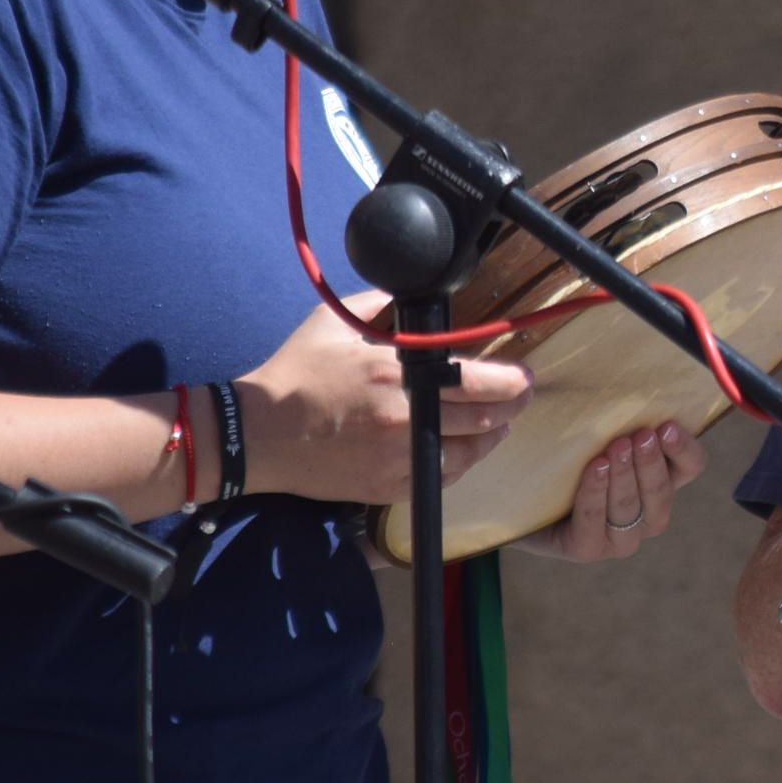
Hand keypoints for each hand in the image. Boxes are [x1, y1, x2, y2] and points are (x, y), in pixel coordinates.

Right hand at [237, 295, 532, 506]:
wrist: (259, 434)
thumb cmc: (296, 374)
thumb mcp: (334, 323)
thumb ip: (379, 304)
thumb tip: (412, 296)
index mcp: (395, 372)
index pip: (477, 380)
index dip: (512, 381)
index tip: (522, 376)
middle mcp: (404, 417)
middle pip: (484, 417)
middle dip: (512, 406)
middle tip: (521, 396)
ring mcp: (398, 456)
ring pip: (470, 453)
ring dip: (492, 436)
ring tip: (498, 423)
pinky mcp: (388, 486)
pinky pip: (442, 478)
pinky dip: (460, 463)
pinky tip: (463, 449)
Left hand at [516, 419, 708, 561]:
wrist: (520, 493)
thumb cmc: (567, 455)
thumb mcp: (597, 430)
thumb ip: (620, 414)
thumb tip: (635, 370)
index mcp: (660, 481)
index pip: (691, 467)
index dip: (684, 448)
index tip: (667, 426)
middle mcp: (646, 513)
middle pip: (663, 492)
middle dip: (650, 462)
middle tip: (639, 435)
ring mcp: (618, 538)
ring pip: (633, 511)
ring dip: (625, 478)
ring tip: (614, 449)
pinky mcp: (587, 549)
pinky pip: (595, 524)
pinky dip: (595, 495)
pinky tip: (594, 469)